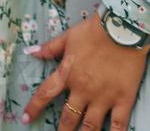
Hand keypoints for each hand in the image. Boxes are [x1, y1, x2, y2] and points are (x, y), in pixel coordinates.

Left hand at [23, 14, 149, 129]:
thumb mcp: (68, 37)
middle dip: (62, 130)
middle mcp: (82, 90)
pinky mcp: (123, 100)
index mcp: (67, 74)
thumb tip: (30, 52)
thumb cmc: (93, 31)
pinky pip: (118, 124)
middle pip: (68, 117)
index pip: (45, 94)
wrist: (122, 30)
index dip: (34, 108)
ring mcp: (103, 97)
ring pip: (90, 125)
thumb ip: (49, 48)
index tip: (26, 119)